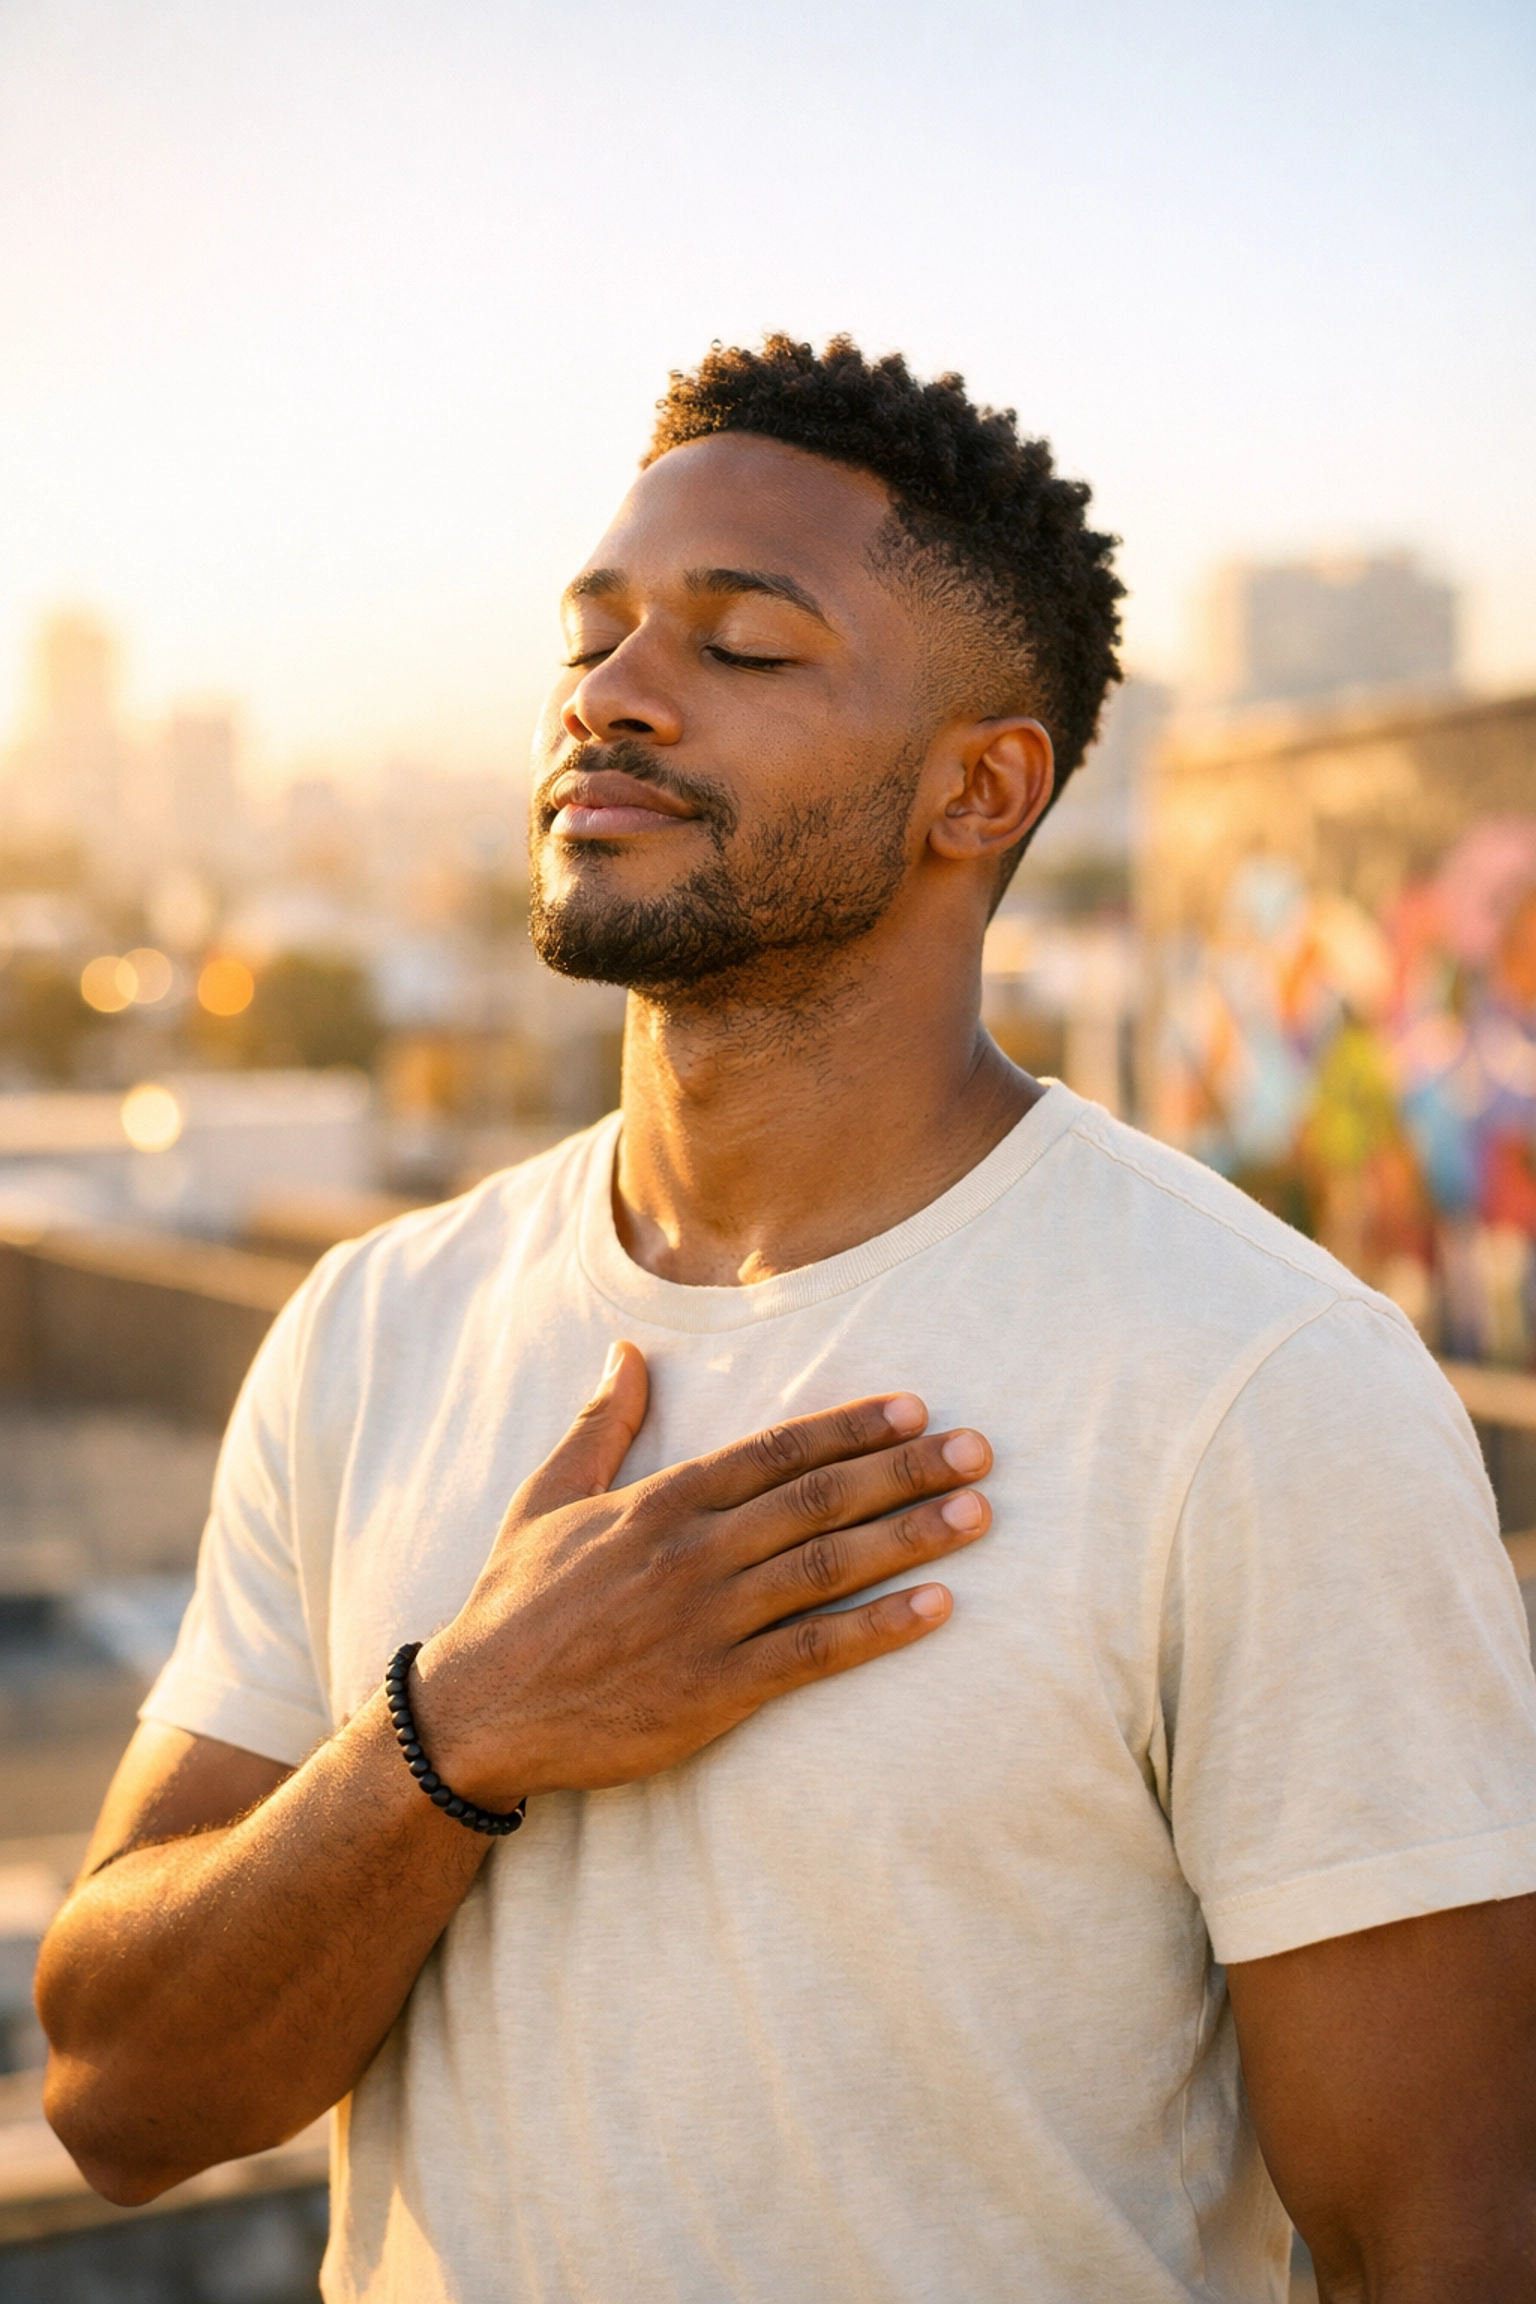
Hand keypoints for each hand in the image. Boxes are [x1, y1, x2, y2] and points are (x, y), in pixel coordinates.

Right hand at [411, 1341, 991, 1806]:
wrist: (475, 1713)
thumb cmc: (513, 1605)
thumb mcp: (546, 1498)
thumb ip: (599, 1424)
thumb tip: (626, 1350)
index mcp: (660, 1502)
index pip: (773, 1451)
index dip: (848, 1427)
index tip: (915, 1407)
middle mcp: (692, 1552)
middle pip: (818, 1499)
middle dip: (904, 1469)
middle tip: (981, 1450)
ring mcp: (706, 1621)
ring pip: (826, 1567)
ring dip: (910, 1536)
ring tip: (977, 1514)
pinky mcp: (714, 1691)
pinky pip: (813, 1654)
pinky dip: (879, 1628)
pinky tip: (937, 1608)